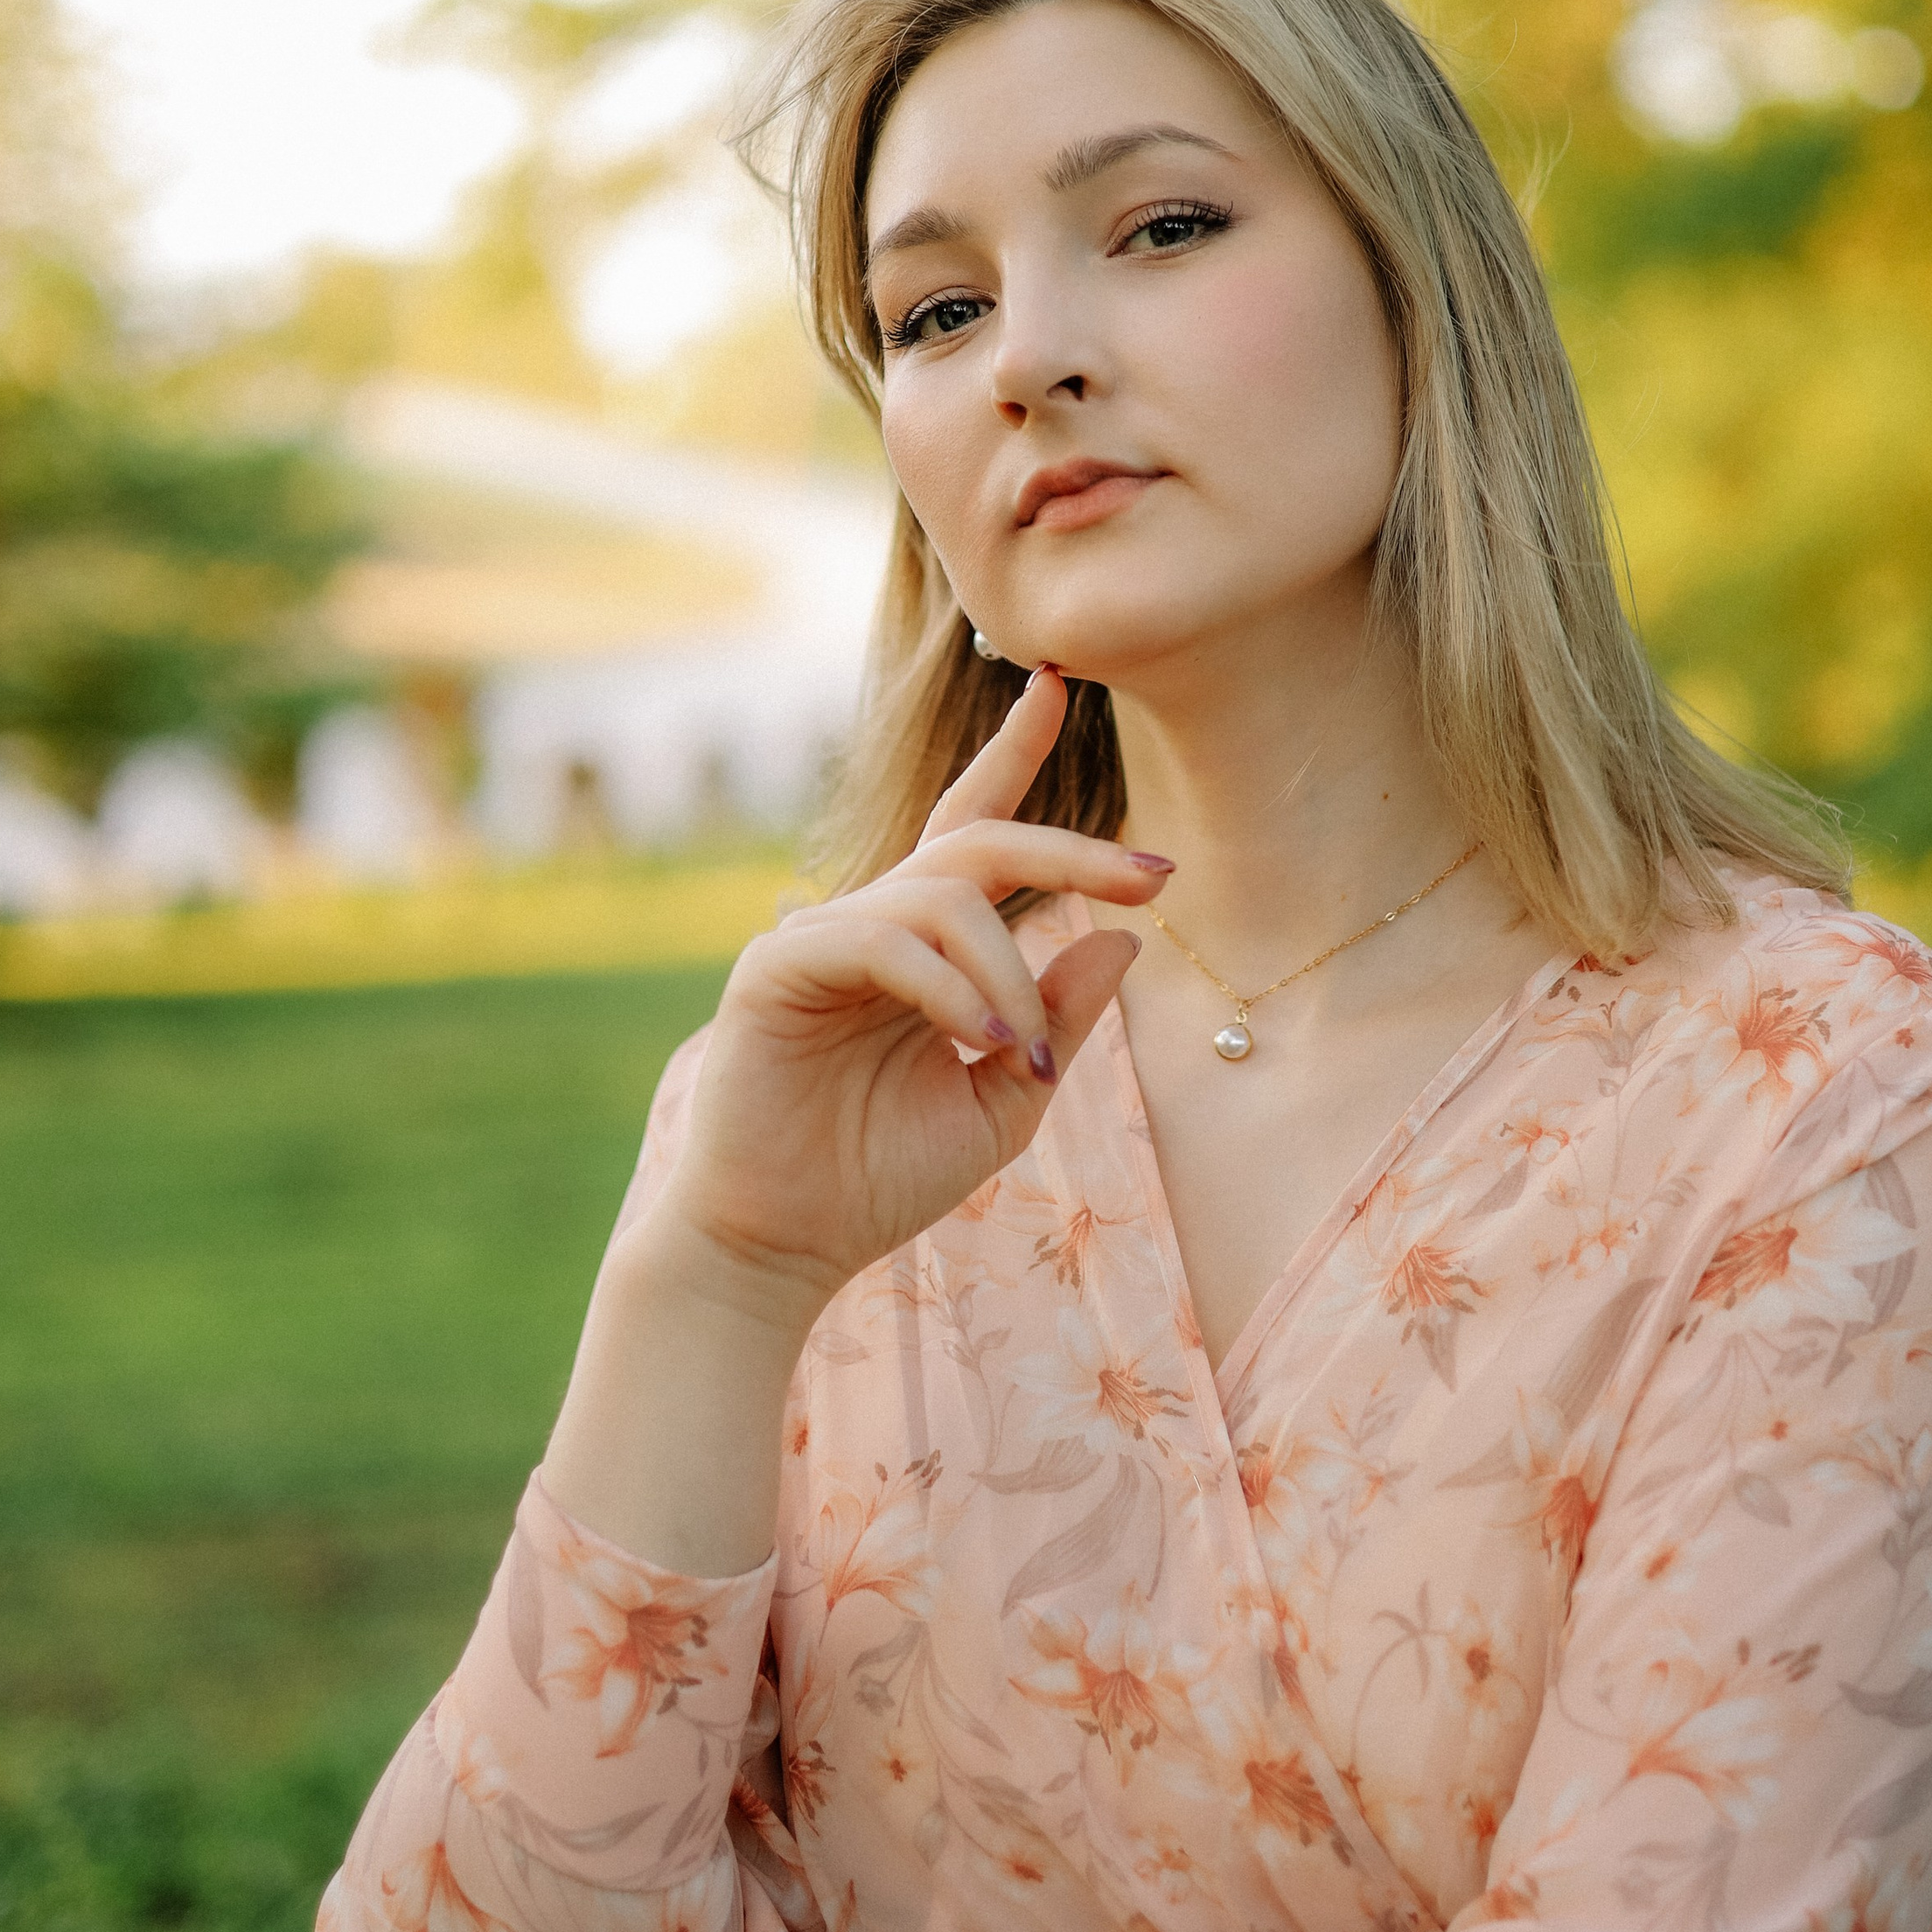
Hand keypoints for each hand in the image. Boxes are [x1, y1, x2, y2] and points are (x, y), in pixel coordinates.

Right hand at [644, 667, 1167, 1309]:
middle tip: (1152, 878)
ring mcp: (821, 939)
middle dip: (1073, 850)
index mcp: (922, 948)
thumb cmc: (876, 1179)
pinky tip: (981, 1046)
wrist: (780, 1246)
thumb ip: (1059, 1020)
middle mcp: (873, 925)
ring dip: (1011, 975)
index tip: (1059, 685)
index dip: (1015, 753)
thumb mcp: (1007, 1102)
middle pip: (980, 844)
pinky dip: (950, 990)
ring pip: (946, 900)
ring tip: (1024, 1056)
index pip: (972, 825)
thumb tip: (1123, 940)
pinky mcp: (779, 967)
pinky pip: (886, 942)